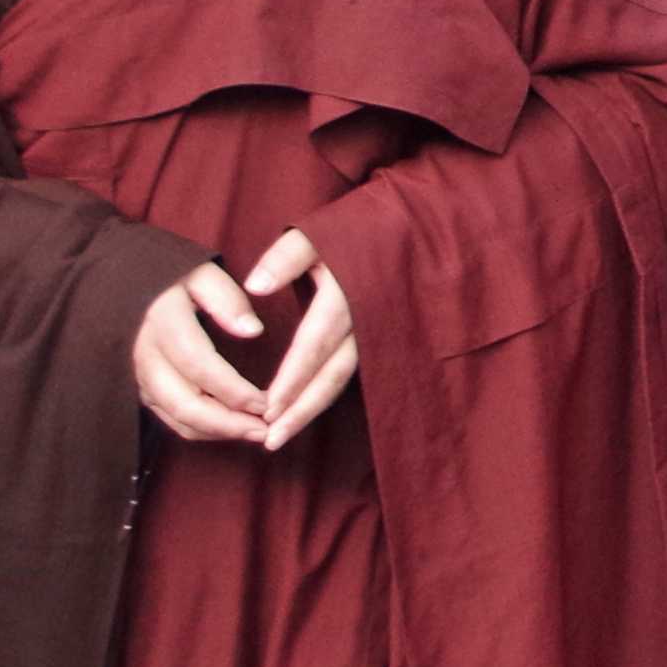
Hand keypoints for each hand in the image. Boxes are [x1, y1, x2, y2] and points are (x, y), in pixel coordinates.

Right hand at [132, 260, 275, 442]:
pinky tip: (231, 426)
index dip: (233, 391)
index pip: (199, 365)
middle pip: (184, 403)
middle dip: (228, 424)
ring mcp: (140, 375)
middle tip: (266, 432)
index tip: (266, 403)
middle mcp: (145, 355)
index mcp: (162, 322)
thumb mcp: (200, 272)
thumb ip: (227, 299)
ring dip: (217, 432)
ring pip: (177, 417)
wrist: (118, 281)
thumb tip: (253, 331)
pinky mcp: (141, 388)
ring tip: (256, 433)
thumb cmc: (169, 275)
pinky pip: (170, 418)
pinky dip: (202, 429)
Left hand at [237, 227, 362, 449]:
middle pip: (331, 375)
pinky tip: (303, 411)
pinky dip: (323, 395)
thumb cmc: (357, 227)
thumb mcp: (319, 232)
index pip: (315, 345)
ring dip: (310, 410)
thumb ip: (285, 258)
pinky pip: (348, 373)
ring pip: (341, 380)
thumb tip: (255, 286)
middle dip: (301, 410)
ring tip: (279, 437)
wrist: (410, 226)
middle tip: (271, 440)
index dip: (292, 379)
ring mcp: (375, 333)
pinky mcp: (375, 339)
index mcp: (347, 295)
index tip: (268, 408)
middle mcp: (364, 322)